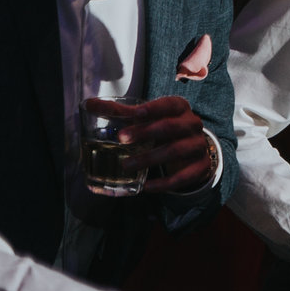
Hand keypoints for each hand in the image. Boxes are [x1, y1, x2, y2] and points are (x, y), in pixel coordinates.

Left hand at [85, 95, 216, 196]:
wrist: (191, 150)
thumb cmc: (162, 128)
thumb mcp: (145, 118)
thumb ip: (119, 112)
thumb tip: (88, 104)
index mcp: (179, 108)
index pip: (168, 105)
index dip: (153, 109)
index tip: (134, 114)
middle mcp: (192, 124)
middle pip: (170, 127)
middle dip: (145, 133)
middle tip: (121, 139)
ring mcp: (198, 146)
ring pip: (175, 151)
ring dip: (149, 158)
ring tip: (126, 165)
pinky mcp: (200, 167)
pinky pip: (183, 177)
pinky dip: (164, 183)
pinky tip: (146, 186)